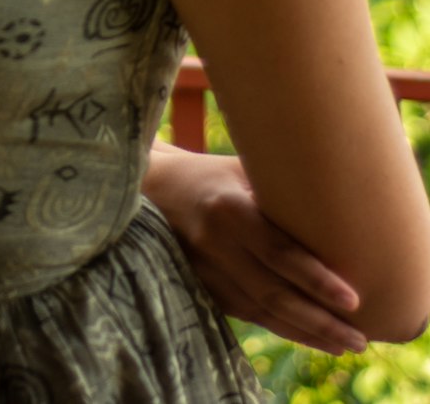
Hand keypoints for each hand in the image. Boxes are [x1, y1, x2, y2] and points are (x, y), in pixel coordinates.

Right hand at [143, 145, 366, 354]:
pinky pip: (247, 315)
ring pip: (260, 313)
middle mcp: (213, 244)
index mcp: (227, 209)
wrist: (153, 188)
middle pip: (272, 293)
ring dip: (304, 332)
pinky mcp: (201, 287)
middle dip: (319, 321)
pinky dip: (281, 328)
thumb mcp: (243, 167)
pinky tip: (309, 335)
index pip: (278, 252)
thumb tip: (338, 209)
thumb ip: (281, 190)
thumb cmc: (212, 172)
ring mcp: (203, 271)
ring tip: (342, 343)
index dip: (316, 279)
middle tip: (359, 338)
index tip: (352, 299)